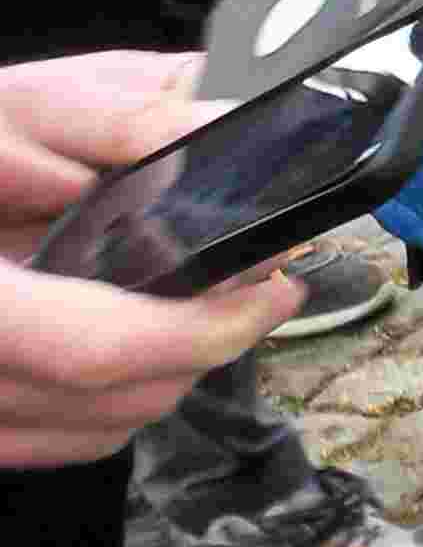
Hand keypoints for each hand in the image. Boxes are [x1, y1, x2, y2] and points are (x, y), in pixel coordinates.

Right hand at [0, 53, 300, 463]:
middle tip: (255, 285)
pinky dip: (106, 399)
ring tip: (196, 301)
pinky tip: (125, 330)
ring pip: (91, 432)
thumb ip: (112, 115)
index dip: (204, 328)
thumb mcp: (11, 107)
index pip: (96, 348)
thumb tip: (218, 120)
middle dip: (203, 345)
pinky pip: (52, 440)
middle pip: (109, 401)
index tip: (273, 283)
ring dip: (163, 375)